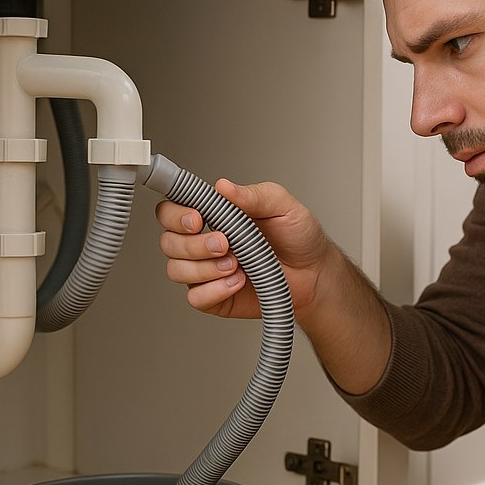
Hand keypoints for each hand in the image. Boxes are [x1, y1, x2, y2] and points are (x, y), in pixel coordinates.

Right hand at [156, 178, 329, 320]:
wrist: (315, 273)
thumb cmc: (298, 237)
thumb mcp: (282, 206)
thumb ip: (253, 195)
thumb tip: (223, 186)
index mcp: (213, 216)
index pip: (171, 211)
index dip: (174, 215)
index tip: (196, 219)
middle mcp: (203, 242)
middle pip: (169, 242)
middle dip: (193, 244)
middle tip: (225, 244)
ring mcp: (206, 270)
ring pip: (176, 271)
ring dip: (204, 268)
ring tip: (236, 264)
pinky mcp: (214, 296)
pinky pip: (195, 298)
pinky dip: (214, 290)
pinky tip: (237, 282)